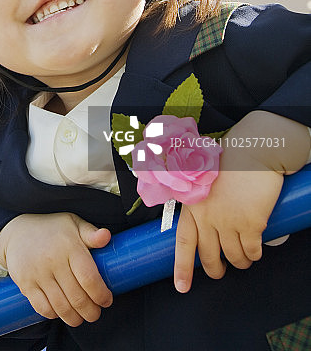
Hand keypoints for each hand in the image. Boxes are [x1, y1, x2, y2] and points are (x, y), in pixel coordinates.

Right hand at [0, 212, 112, 325]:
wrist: (17, 231)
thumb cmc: (52, 229)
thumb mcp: (73, 223)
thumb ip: (91, 233)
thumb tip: (106, 236)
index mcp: (69, 245)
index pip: (89, 277)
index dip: (101, 294)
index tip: (107, 300)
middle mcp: (53, 260)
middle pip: (77, 297)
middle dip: (91, 312)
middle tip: (95, 313)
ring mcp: (38, 273)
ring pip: (61, 307)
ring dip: (74, 318)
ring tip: (80, 317)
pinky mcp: (26, 284)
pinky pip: (43, 308)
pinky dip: (55, 315)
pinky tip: (61, 312)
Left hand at [173, 164, 282, 292]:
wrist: (254, 151)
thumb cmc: (230, 161)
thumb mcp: (203, 178)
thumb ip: (199, 199)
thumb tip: (202, 221)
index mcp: (193, 203)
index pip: (184, 241)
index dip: (182, 266)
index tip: (181, 286)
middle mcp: (208, 215)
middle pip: (209, 256)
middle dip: (215, 270)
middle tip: (220, 271)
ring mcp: (229, 221)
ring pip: (233, 257)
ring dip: (239, 262)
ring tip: (243, 258)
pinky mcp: (250, 224)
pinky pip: (251, 252)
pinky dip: (254, 255)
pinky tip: (256, 250)